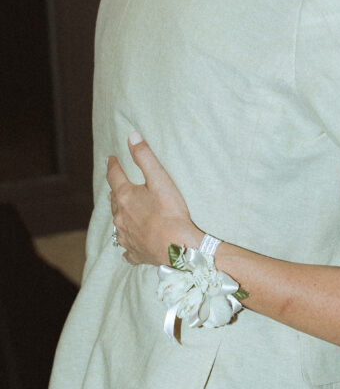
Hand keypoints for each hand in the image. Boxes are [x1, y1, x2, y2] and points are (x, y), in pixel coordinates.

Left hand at [107, 133, 201, 265]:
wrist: (177, 247)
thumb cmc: (170, 212)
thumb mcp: (160, 179)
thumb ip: (145, 157)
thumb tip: (132, 136)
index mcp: (125, 197)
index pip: (114, 176)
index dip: (113, 165)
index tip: (112, 159)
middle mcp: (120, 216)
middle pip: (114, 200)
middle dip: (116, 190)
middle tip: (118, 184)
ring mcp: (125, 236)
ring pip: (118, 222)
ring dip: (121, 214)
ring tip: (124, 210)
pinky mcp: (134, 251)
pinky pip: (126, 246)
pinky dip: (128, 241)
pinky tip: (131, 242)